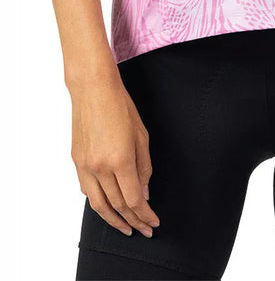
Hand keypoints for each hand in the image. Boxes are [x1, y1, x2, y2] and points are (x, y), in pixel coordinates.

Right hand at [70, 72, 160, 237]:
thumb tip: (144, 192)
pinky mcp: (76, 161)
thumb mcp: (141, 135)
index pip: (134, 200)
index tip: (153, 222)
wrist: (93, 89)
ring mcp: (85, 166)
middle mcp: (100, 168)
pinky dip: (98, 203)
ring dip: (114, 220)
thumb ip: (144, 168)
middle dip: (133, 221)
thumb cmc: (120, 106)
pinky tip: (107, 207)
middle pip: (118, 206)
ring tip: (126, 228)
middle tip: (144, 230)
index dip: (145, 215)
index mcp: (120, 160)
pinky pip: (87, 190)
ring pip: (98, 205)